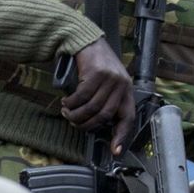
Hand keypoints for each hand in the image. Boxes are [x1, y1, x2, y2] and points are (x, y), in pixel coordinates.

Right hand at [61, 39, 134, 153]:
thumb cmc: (97, 65)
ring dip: (75, 114)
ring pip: (91, 107)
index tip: (115, 151)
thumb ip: (108, 100)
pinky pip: (81, 96)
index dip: (121, 136)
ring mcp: (110, 79)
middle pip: (104, 115)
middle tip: (74, 123)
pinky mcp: (96, 73)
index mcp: (127, 90)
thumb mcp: (109, 82)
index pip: (127, 117)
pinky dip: (71, 103)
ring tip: (67, 113)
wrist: (88, 41)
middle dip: (87, 124)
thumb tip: (98, 123)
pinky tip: (66, 102)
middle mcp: (121, 85)